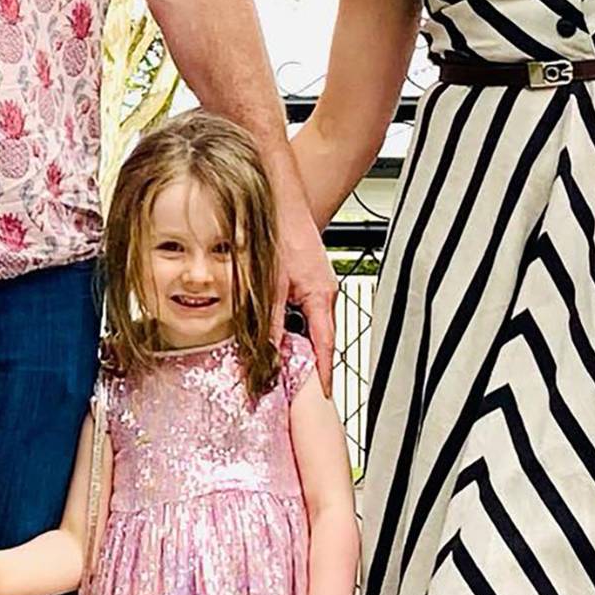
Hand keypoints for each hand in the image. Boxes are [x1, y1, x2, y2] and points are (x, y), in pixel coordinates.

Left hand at [278, 203, 337, 386]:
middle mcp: (327, 292)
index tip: (322, 391)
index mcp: (321, 297)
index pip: (326, 345)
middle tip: (301, 382)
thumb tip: (267, 350)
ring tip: (292, 360)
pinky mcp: (314, 279)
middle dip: (314, 360)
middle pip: (324, 337)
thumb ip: (270, 321)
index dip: (324, 371)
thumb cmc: (282, 233)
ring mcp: (323, 285)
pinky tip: (286, 327)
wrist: (284, 203)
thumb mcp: (270, 284)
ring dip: (305, 340)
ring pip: (316, 323)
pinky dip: (301, 323)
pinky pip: (312, 309)